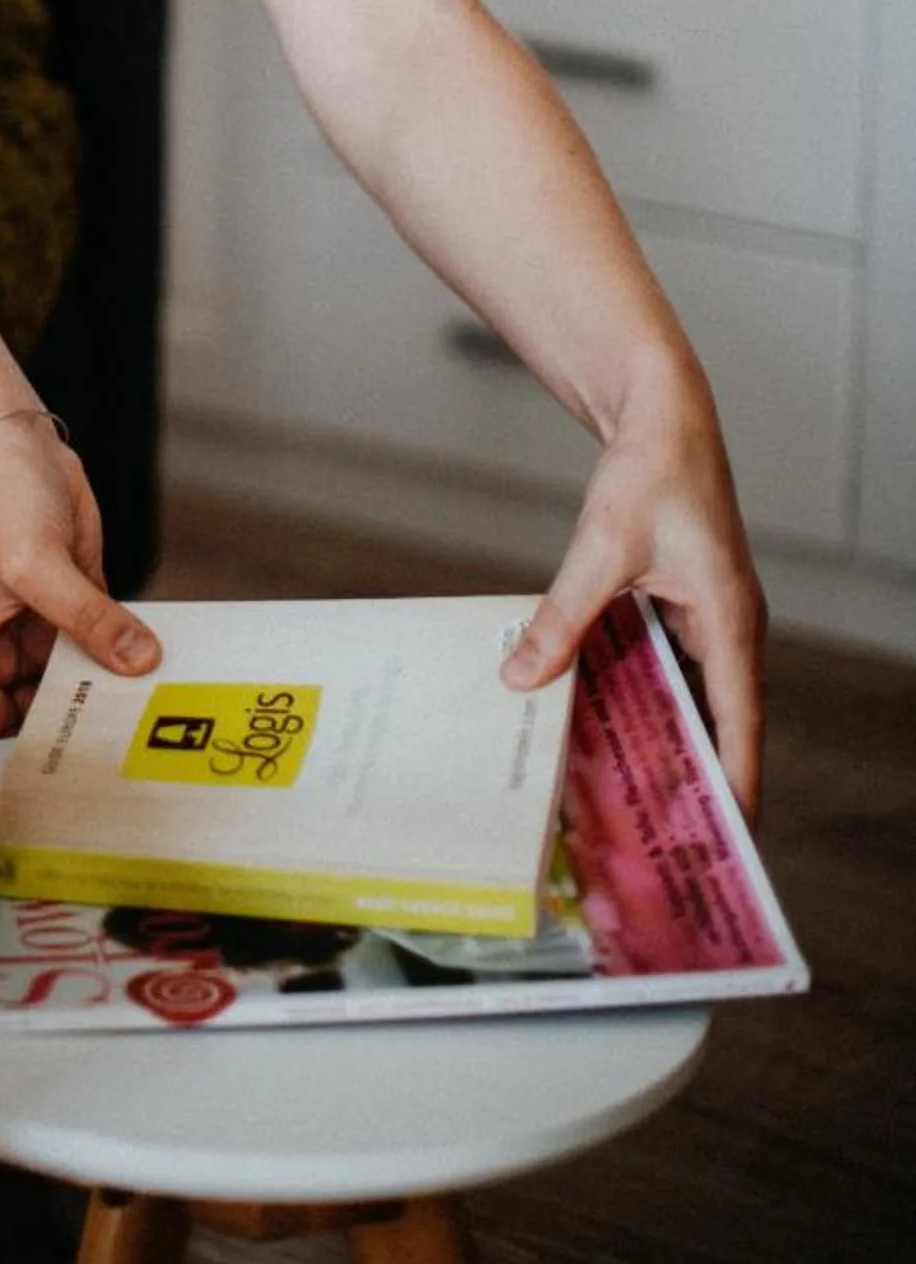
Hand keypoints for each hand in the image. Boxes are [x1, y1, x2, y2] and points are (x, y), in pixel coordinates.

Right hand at [0, 418, 161, 738]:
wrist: (18, 449)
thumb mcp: (36, 563)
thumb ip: (86, 616)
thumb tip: (137, 660)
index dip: (38, 741)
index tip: (89, 751)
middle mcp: (2, 655)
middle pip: (47, 712)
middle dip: (87, 717)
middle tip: (135, 732)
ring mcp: (41, 635)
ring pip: (84, 683)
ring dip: (115, 687)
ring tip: (157, 705)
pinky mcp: (77, 612)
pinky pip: (107, 646)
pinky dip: (130, 652)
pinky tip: (163, 663)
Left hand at [502, 357, 767, 816]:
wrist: (662, 417)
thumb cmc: (650, 473)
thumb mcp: (602, 548)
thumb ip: (564, 617)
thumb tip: (521, 677)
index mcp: (731, 624)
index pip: (741, 729)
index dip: (732, 790)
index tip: (724, 846)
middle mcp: (730, 630)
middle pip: (717, 726)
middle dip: (690, 779)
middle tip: (654, 840)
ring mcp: (710, 620)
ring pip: (689, 699)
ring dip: (662, 740)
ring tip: (623, 797)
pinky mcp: (685, 608)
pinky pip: (668, 669)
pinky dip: (641, 698)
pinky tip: (599, 721)